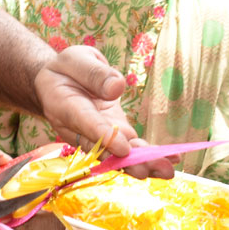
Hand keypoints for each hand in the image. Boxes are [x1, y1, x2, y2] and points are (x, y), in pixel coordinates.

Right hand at [33, 46, 172, 178]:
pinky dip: (149, 155)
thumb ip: (93, 72)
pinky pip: (129, 149)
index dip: (104, 136)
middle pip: (103, 149)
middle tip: (146, 170)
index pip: (85, 122)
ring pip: (118, 154)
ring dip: (142, 163)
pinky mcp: (114, 137)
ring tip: (166, 170)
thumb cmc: (65, 70)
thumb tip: (117, 88)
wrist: (58, 84)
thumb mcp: (75, 59)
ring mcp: (98, 136)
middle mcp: (80, 129)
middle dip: (126, 161)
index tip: (122, 148)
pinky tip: (170, 158)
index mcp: (65, 106)